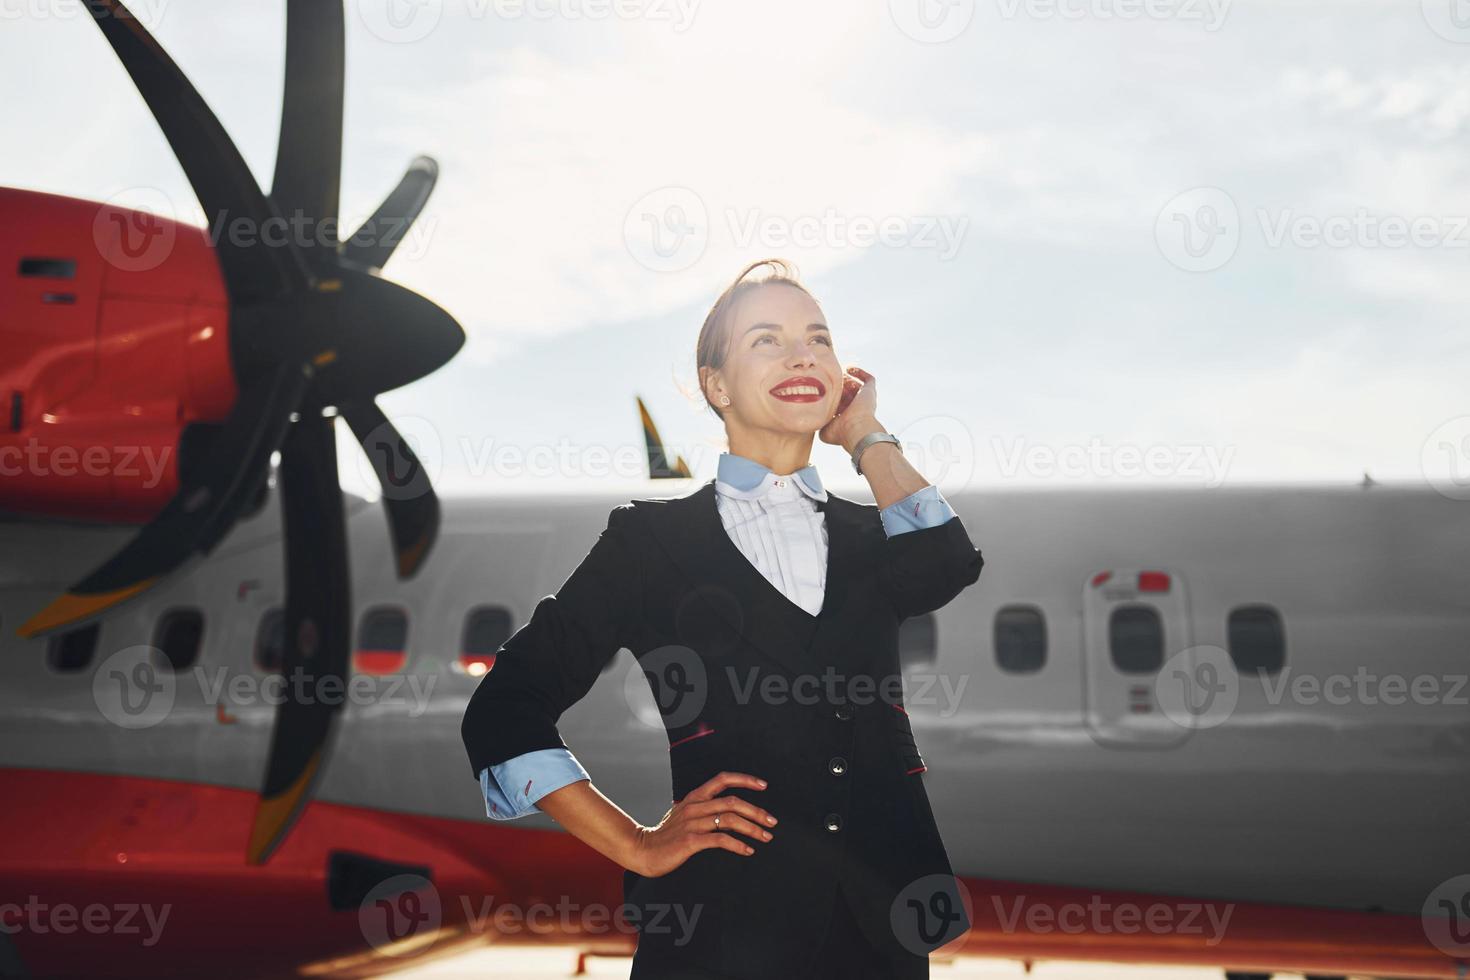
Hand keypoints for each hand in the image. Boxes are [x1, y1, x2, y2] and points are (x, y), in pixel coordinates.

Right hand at [627, 772, 776, 877]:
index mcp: (694, 797)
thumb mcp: (683, 815)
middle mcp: (695, 806)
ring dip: (752, 828)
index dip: (744, 779)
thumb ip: (702, 809)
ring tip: (765, 837)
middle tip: (772, 821)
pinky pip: (720, 839)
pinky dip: (738, 845)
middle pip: (733, 802)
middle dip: (757, 811)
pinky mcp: (690, 840)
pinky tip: (748, 851)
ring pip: (730, 819)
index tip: (764, 785)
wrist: (642, 850)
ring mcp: (692, 823)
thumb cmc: (666, 836)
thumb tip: (726, 810)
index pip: (722, 779)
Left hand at [819, 365, 880, 450]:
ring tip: (837, 377)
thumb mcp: (825, 430)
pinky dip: (859, 372)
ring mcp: (864, 399)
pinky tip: (848, 368)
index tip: (821, 390)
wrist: (855, 428)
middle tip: (828, 381)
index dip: (831, 396)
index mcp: (846, 416)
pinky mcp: (870, 391)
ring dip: (845, 379)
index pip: (838, 403)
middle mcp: (856, 407)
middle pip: (845, 392)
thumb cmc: (841, 431)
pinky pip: (868, 378)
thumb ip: (820, 423)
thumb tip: (815, 420)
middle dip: (837, 386)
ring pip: (854, 385)